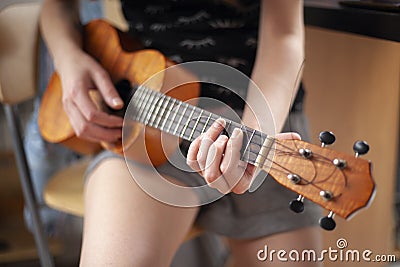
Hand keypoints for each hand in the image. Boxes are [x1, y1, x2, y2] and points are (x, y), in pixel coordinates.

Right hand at [58, 49, 123, 142]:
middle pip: (85, 128)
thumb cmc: (84, 66)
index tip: (123, 122)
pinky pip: (79, 130)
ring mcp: (67, 110)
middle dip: (105, 134)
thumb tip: (119, 106)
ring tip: (116, 136)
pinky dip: (93, 136)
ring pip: (81, 132)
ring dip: (99, 138)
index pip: (92, 115)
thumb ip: (109, 90)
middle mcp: (69, 104)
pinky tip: (105, 135)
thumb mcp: (100, 73)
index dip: (109, 122)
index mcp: (76, 93)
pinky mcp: (70, 114)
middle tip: (121, 133)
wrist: (67, 63)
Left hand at [186, 118, 300, 193]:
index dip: (232, 153)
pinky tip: (208, 134)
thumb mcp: (265, 145)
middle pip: (211, 174)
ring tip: (219, 129)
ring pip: (201, 164)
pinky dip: (197, 144)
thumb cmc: (253, 146)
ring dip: (208, 141)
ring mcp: (208, 176)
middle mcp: (223, 184)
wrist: (240, 144)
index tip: (239, 133)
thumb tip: (296, 138)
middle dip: (217, 151)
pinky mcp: (198, 167)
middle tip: (225, 136)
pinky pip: (191, 159)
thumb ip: (279, 142)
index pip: (231, 174)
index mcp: (240, 184)